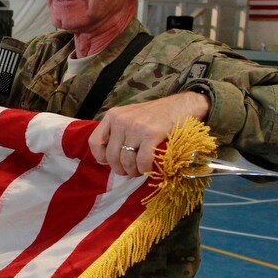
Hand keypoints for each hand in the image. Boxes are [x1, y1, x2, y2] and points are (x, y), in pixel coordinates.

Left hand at [89, 91, 209, 175]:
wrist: (183, 104)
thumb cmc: (156, 114)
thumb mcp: (131, 116)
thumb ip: (118, 131)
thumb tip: (108, 157)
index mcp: (113, 115)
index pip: (94, 142)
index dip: (101, 157)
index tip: (110, 163)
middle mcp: (121, 120)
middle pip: (111, 156)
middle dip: (119, 169)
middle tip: (129, 172)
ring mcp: (136, 127)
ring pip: (126, 160)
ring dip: (133, 171)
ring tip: (139, 172)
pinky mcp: (152, 134)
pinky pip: (142, 160)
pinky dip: (145, 169)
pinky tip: (148, 169)